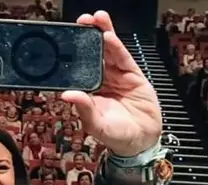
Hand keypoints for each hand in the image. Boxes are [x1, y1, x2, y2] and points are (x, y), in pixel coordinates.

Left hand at [61, 11, 161, 156]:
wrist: (142, 141)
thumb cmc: (116, 136)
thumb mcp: (97, 125)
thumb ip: (84, 109)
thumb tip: (67, 95)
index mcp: (87, 91)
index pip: (77, 68)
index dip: (72, 53)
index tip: (64, 39)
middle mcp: (101, 80)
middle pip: (92, 54)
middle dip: (87, 36)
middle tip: (81, 21)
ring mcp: (117, 76)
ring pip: (108, 51)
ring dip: (102, 34)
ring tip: (96, 19)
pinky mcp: (133, 75)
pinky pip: (123, 58)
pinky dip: (117, 47)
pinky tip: (109, 36)